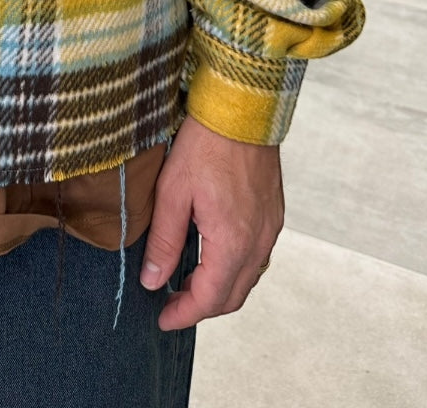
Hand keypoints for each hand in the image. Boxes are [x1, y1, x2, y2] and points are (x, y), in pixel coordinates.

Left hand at [140, 114, 282, 330]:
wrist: (242, 108)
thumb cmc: (204, 144)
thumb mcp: (172, 191)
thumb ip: (163, 240)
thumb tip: (152, 281)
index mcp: (232, 242)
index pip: (209, 298)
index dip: (184, 314)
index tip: (162, 319)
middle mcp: (258, 242)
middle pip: (233, 295)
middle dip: (202, 306)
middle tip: (171, 304)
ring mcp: (270, 228)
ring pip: (248, 277)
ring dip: (220, 288)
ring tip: (189, 282)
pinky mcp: (274, 213)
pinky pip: (257, 255)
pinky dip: (235, 267)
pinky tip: (214, 255)